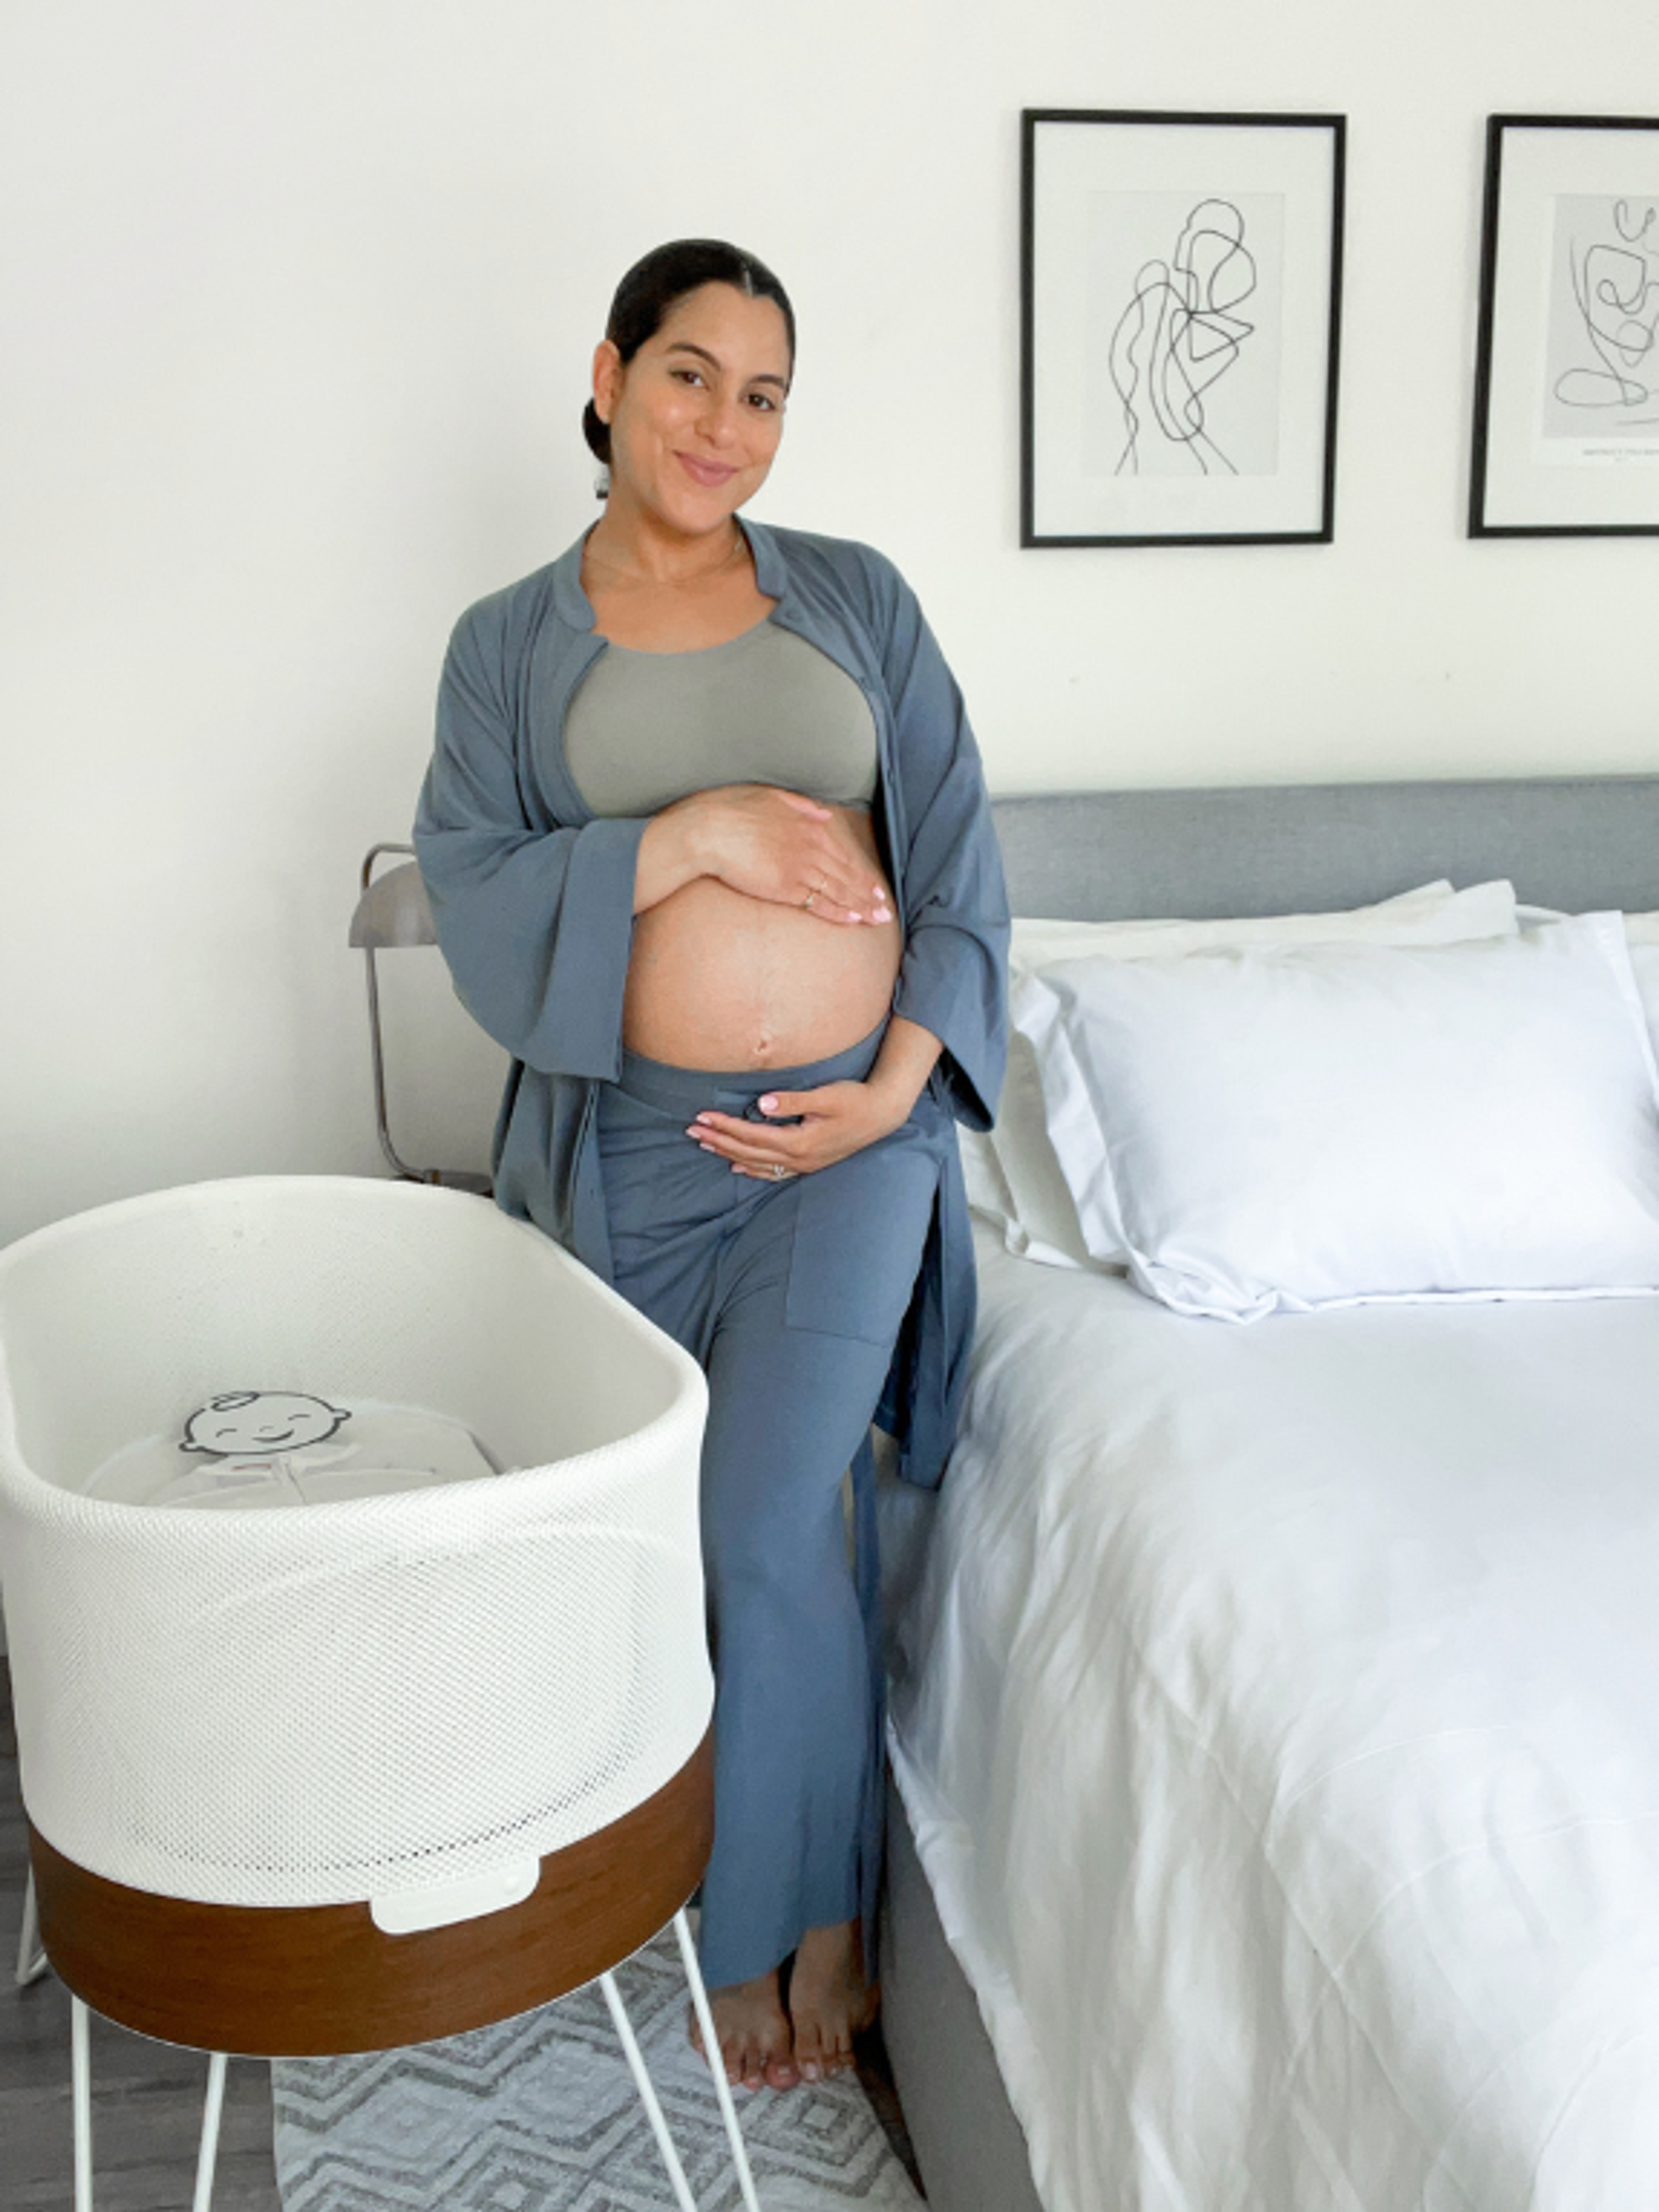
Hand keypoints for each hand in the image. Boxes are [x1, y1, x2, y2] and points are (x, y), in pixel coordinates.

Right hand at [641, 785, 892, 924]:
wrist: (708, 830)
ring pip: (838, 891)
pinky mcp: (785, 888)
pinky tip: (854, 921)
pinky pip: (818, 903)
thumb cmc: (730, 810)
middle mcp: (810, 847)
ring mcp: (799, 869)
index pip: (842, 855)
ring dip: (861, 906)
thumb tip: (824, 815)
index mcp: (808, 825)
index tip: (873, 885)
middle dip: (868, 894)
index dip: (860, 872)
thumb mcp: (769, 796)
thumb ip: (800, 806)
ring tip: (878, 919)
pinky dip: (838, 912)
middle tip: (885, 908)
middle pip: (846, 875)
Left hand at [688, 1079, 907, 1178]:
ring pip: (758, 1163)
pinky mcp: (809, 1163)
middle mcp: (799, 1158)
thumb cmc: (855, 1100)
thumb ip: (793, 1101)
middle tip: (691, 1130)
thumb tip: (762, 1104)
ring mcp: (804, 1164)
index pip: (752, 1135)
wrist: (882, 1115)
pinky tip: (738, 1166)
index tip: (702, 1116)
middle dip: (719, 1140)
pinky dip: (753, 1169)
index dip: (725, 1126)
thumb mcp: (826, 1096)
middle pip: (749, 1152)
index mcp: (800, 1141)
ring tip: (705, 1145)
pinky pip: (774, 1172)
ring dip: (729, 1153)